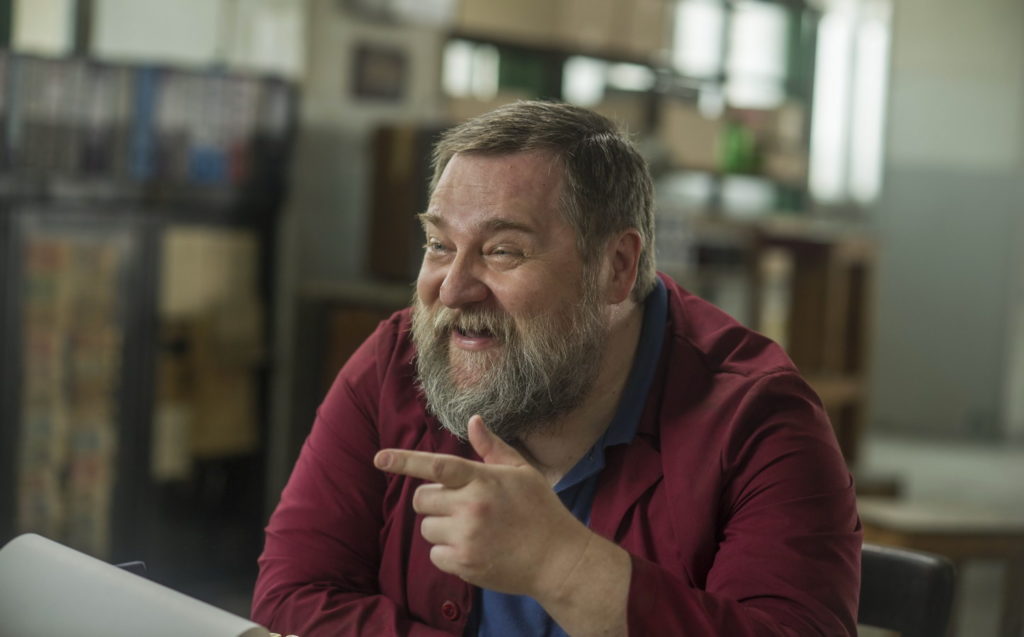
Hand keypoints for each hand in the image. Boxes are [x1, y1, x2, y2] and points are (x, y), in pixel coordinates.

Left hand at [373, 415, 592, 599]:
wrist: (558, 560)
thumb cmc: (541, 511)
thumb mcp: (522, 472)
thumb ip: (492, 448)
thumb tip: (473, 420)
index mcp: (483, 480)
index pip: (436, 466)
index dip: (404, 461)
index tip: (379, 459)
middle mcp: (471, 507)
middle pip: (422, 499)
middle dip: (433, 500)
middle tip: (458, 505)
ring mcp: (466, 538)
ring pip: (426, 527)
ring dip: (441, 527)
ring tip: (471, 529)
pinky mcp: (464, 564)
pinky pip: (434, 554)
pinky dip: (447, 552)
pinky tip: (473, 549)